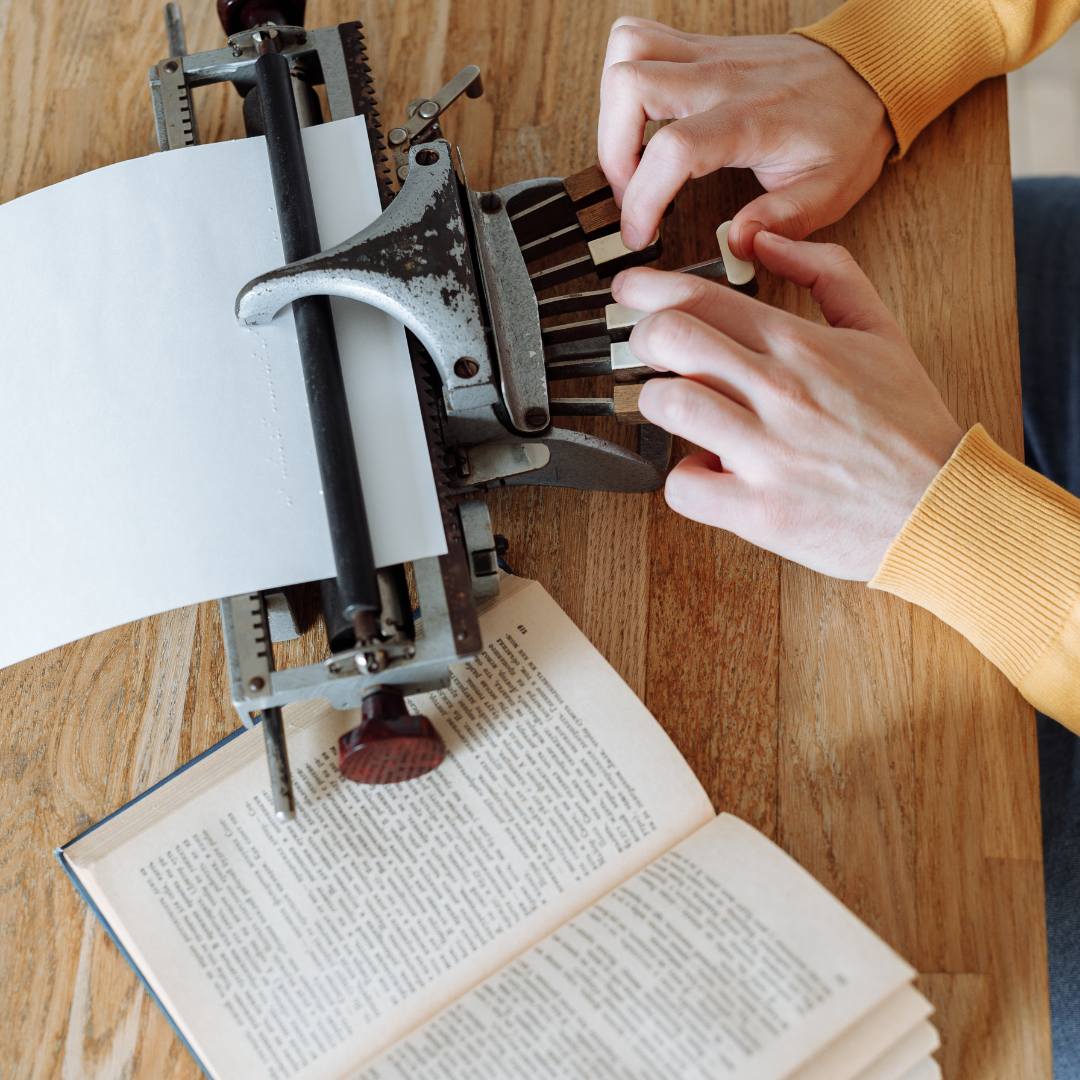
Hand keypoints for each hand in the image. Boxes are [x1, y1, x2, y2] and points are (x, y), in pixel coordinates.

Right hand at [598, 18, 894, 258]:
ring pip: (627, 50)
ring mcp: (708, 57)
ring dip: (612, 110)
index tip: (640, 233)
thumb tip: (737, 242)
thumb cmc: (847, 128)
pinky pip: (640, 40)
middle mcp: (722, 78)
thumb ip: (782, 220)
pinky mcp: (701, 50)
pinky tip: (638, 121)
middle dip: (612, 151)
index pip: (675, 149)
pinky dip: (624, 82)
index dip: (643, 198)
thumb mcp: (829, 190)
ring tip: (629, 157)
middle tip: (630, 192)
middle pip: (630, 84)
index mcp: (751, 118)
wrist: (870, 72)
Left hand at [611, 234, 963, 579]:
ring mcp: (765, 452)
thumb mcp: (883, 331)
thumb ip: (828, 272)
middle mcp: (778, 392)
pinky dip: (685, 479)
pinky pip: (683, 485)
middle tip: (645, 348)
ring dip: (657, 402)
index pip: (701, 296)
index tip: (629, 289)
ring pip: (668, 403)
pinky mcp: (758, 510)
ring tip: (677, 409)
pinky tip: (708, 470)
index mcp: (800, 345)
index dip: (648, 287)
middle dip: (642, 336)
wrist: (943, 509)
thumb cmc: (909, 427)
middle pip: (670, 338)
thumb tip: (768, 239)